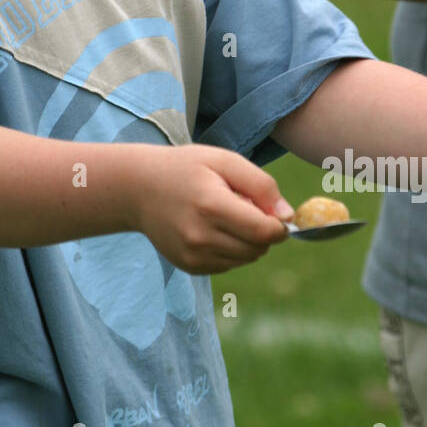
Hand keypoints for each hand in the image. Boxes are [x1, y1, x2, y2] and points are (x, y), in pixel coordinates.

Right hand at [132, 143, 293, 275]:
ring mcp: (192, 255)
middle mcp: (200, 236)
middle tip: (244, 207)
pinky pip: (228, 265)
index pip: (264, 231)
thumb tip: (287, 216)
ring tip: (226, 216)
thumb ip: (261, 185)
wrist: (138, 188)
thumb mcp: (224, 161)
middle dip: (263, 231)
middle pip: (258, 248)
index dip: (278, 225)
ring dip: (247, 241)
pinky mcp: (189, 266)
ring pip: (245, 259)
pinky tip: (213, 229)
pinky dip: (231, 249)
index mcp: (211, 205)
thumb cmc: (186, 169)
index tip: (274, 212)